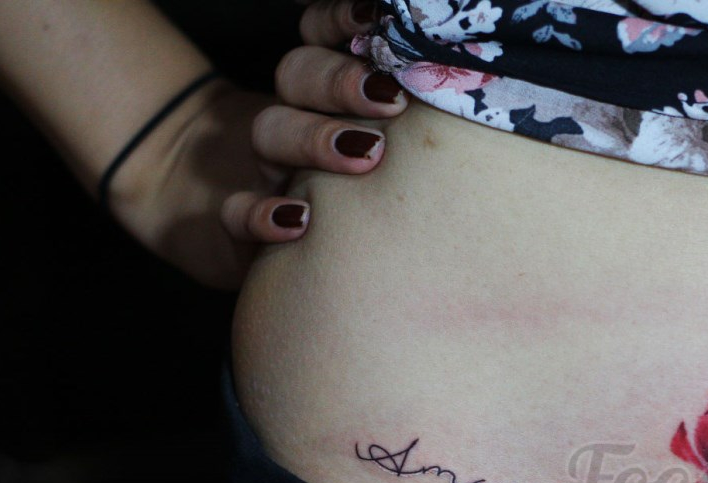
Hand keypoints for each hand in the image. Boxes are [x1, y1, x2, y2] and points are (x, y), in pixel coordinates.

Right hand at [219, 0, 402, 246]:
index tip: (379, 19)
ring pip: (270, 132)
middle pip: (297, 73)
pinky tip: (300, 220)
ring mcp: (267, 168)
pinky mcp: (242, 222)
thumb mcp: (389, 133)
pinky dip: (262, 214)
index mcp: (327, 86)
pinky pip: (237, 212)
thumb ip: (414, 97)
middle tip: (390, 99)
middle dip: (340, 80)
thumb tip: (470, 61)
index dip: (341, 18)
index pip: (320, 30)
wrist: (267, 236)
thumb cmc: (365, 186)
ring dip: (314, 140)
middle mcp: (295, 116)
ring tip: (364, 156)